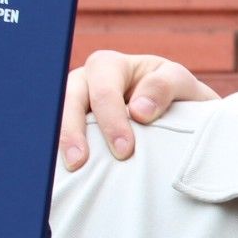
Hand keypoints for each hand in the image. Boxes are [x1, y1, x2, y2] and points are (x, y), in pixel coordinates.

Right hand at [58, 49, 218, 169]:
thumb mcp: (181, 84)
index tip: (125, 150)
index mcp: (112, 66)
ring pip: (57, 115)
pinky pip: (58, 134)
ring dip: (61, 140)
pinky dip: (58, 148)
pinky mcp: (73, 126)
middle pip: (71, 99)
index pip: (104, 90)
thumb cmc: (177, 96)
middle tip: (81, 161)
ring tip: (70, 167)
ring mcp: (75, 104)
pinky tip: (63, 171)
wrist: (177, 114)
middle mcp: (87, 81)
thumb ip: (164, 87)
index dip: (112, 119)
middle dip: (74, 130)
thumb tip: (138, 111)